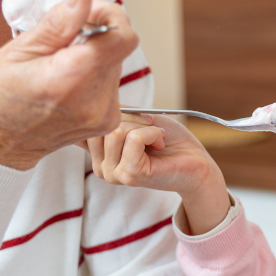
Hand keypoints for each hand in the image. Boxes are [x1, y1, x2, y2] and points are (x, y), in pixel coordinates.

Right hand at [0, 0, 139, 169]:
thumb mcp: (16, 51)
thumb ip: (59, 21)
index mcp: (71, 80)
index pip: (122, 36)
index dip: (108, 15)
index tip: (84, 12)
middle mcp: (96, 101)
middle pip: (116, 47)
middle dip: (92, 33)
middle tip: (58, 37)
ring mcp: (104, 115)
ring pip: (113, 62)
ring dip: (90, 53)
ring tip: (55, 62)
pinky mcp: (107, 121)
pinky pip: (109, 82)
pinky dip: (91, 72)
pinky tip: (63, 79)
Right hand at [87, 113, 231, 234]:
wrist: (194, 160)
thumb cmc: (168, 139)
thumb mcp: (136, 117)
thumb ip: (114, 112)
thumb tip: (95, 100)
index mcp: (98, 153)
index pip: (82, 128)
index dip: (95, 113)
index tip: (110, 108)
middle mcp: (99, 167)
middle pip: (101, 126)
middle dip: (130, 118)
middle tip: (150, 127)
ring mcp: (112, 174)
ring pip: (116, 132)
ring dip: (144, 127)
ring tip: (157, 138)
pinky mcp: (129, 175)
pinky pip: (133, 139)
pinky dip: (152, 133)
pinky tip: (160, 143)